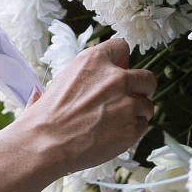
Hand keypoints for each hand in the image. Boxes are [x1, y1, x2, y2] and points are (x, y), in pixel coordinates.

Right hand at [18, 38, 157, 175]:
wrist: (44, 144)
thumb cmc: (46, 116)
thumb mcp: (61, 79)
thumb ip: (87, 73)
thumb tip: (96, 75)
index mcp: (94, 61)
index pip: (122, 47)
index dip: (122, 61)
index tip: (120, 70)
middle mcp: (115, 78)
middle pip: (147, 78)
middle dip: (142, 88)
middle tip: (131, 98)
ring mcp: (127, 104)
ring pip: (147, 105)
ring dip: (137, 113)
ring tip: (117, 123)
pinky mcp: (132, 128)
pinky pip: (143, 126)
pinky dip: (132, 131)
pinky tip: (114, 135)